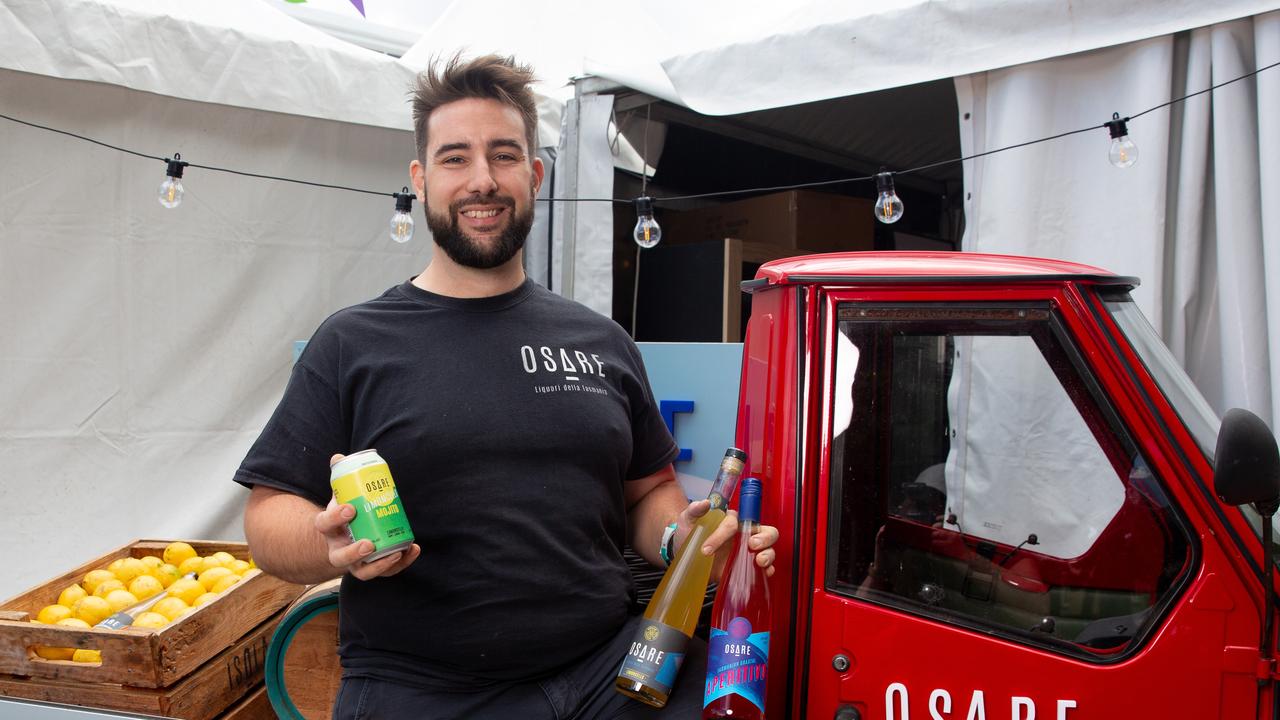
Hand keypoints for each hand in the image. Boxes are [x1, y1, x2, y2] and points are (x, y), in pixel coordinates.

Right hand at [318, 453, 420, 580]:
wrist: (346, 535)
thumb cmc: (346, 511)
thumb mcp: (341, 494)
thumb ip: (341, 476)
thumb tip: (338, 457)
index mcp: (328, 529)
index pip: (324, 525)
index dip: (335, 518)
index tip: (351, 508)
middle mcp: (338, 550)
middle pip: (341, 558)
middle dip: (354, 553)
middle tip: (369, 544)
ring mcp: (355, 562)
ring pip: (363, 572)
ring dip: (380, 565)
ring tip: (396, 552)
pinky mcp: (373, 566)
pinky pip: (386, 571)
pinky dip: (401, 563)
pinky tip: (413, 549)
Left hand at [677, 499, 779, 577]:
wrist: (686, 557)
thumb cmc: (689, 534)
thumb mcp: (688, 520)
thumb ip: (695, 509)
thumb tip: (705, 503)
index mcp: (731, 520)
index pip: (733, 522)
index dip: (722, 533)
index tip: (707, 548)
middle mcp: (744, 533)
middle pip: (766, 531)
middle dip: (764, 538)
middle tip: (752, 545)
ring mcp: (747, 550)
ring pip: (769, 548)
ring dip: (768, 554)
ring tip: (759, 561)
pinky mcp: (747, 565)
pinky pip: (764, 567)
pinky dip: (768, 569)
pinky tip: (765, 572)